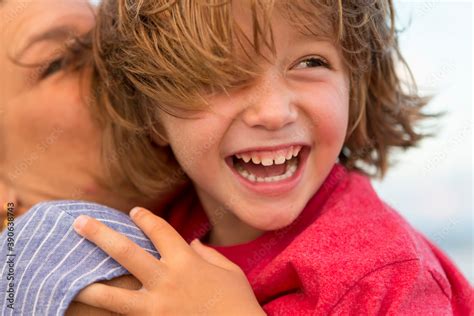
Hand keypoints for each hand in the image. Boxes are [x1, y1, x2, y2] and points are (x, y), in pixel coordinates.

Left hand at [72, 207, 264, 315]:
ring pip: (113, 296)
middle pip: (126, 253)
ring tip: (68, 278)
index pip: (161, 231)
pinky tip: (92, 313)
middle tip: (79, 223)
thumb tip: (195, 245)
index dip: (145, 219)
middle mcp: (167, 281)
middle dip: (101, 235)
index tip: (134, 212)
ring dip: (89, 285)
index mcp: (187, 262)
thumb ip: (210, 255)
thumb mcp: (230, 273)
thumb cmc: (238, 304)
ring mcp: (157, 308)